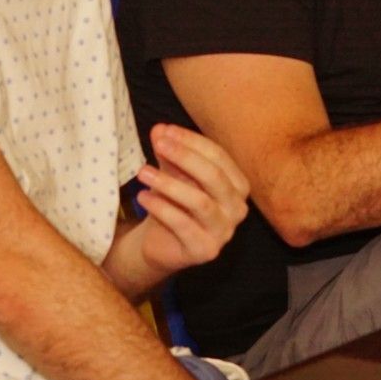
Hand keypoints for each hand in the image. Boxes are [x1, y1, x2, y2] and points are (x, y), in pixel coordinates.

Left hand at [130, 124, 249, 274]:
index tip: (165, 131)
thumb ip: (168, 152)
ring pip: (200, 202)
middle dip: (185, 157)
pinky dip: (161, 208)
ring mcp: (224, 232)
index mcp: (237, 185)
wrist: (162, 243)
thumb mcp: (171, 173)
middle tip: (158, 145)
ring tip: (143, 172)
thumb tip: (160, 129)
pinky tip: (143, 196)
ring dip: (168, 184)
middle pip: (214, 176)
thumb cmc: (174, 203)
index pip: (219, 156)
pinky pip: (183, 225)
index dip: (191, 141)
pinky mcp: (205, 250)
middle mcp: (237, 209)